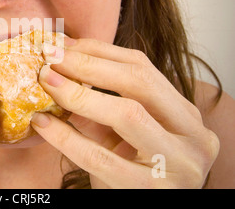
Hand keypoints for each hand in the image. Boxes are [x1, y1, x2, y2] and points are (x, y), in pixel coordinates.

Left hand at [32, 38, 218, 187]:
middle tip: (50, 58)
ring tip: (46, 82)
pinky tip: (42, 123)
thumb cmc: (131, 171)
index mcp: (185, 115)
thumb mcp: (122, 134)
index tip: (62, 45)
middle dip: (89, 65)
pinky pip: (100, 157)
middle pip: (139, 83)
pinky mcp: (151, 190)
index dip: (98, 52)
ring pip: (127, 114)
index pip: (143, 68)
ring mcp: (178, 164)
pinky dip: (66, 137)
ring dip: (78, 94)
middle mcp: (192, 135)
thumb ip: (99, 102)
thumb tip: (59, 65)